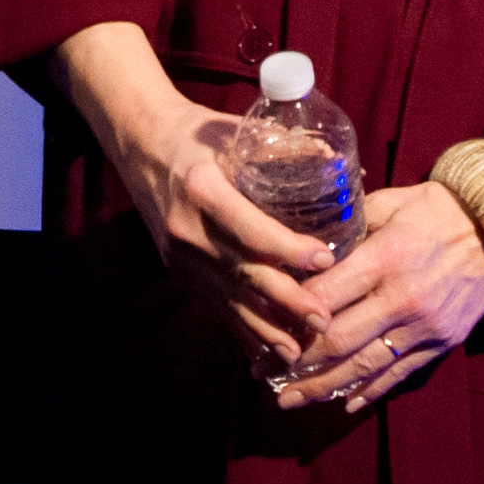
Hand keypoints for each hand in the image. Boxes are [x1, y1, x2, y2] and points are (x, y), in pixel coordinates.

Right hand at [49, 22, 334, 365]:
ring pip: (228, 299)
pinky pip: (214, 304)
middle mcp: (188, 228)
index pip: (251, 229)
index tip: (325, 259)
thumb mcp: (235, 130)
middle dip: (286, 301)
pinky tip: (264, 350)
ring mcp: (180, 254)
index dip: (289, 250)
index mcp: (203, 188)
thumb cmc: (197, 133)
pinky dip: (240, 329)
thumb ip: (285, 147)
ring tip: (298, 352)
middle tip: (323, 320)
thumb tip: (340, 162)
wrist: (142, 143)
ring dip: (264, 328)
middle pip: (243, 272)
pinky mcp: (178, 269)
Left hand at [272, 180, 483, 412]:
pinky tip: (344, 403)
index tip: (263, 323)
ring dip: (324, 387)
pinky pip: (399, 374)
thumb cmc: (440, 208)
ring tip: (292, 400)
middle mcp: (402, 298)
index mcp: (385, 257)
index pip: (326, 295)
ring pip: (365, 366)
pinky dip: (370, 391)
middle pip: (339, 340)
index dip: (290, 313)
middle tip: (265, 375)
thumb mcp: (393, 202)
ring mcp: (424, 326)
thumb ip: (351, 222)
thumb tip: (310, 241)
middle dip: (298, 362)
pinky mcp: (441, 342)